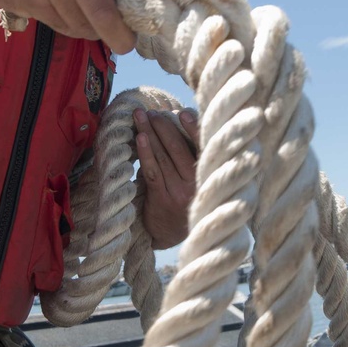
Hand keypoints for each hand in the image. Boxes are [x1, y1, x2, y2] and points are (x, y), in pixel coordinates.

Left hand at [135, 108, 198, 249]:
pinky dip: (145, 152)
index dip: (193, 128)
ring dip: (150, 133)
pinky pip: (152, 170)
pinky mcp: (162, 199)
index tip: (183, 112)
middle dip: (164, 126)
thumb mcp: (196, 182)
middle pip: (178, 148)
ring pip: (163, 156)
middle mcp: (196, 184)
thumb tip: (179, 122)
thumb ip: (191, 158)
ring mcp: (179, 192)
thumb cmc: (182, 200)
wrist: (170, 235)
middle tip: (152, 111)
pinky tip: (140, 137)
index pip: (202, 147)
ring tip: (141, 116)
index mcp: (208, 176)